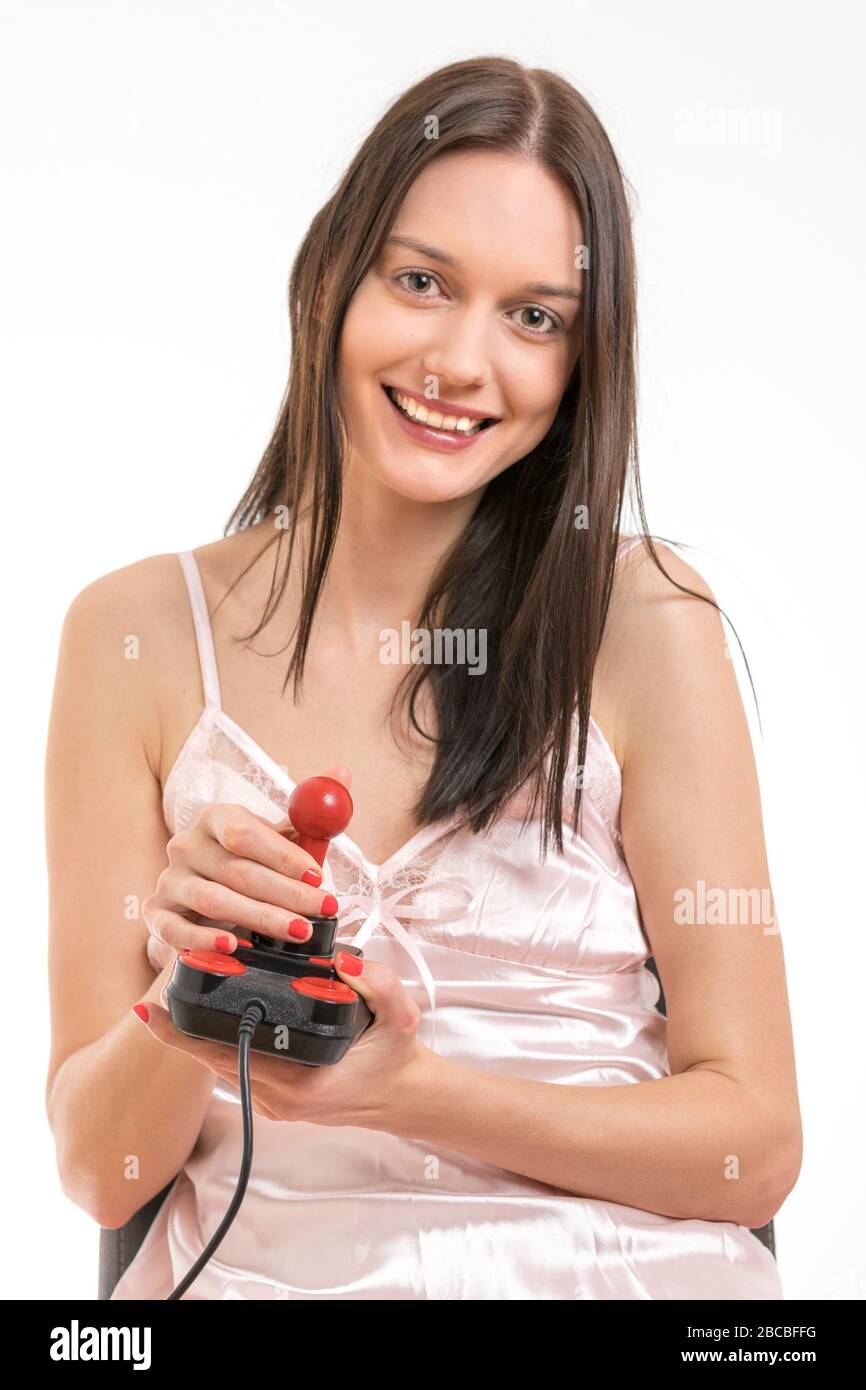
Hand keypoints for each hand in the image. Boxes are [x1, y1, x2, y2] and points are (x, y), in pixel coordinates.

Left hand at [133, 950, 430, 1132]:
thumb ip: (378, 984)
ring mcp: (274, 1103)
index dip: (187, 1034)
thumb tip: (343, 962)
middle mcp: (280, 1099)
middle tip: (154, 995)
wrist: (405, 1096)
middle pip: (214, 1060)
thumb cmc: (397, 1056)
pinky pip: (237, 1069)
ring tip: (175, 999)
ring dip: (198, 1036)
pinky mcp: (274, 1099)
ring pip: (222, 1066)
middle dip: (182, 1030)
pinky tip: (211, 1017)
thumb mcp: (402, 1017)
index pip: (230, 1054)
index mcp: (303, 1082)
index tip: (153, 1011)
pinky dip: (219, 1044)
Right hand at [141, 763, 351, 964]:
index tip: (317, 875)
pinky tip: (231, 946)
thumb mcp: (278, 838)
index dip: (282, 854)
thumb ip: (310, 813)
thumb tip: (340, 773)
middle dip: (286, 893)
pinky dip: (204, 939)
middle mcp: (187, 845)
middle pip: (237, 870)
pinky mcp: (158, 914)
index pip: (244, 831)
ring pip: (213, 900)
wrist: (206, 895)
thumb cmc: (250, 863)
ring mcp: (170, 880)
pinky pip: (175, 929)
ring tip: (297, 931)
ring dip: (260, 918)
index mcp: (216, 818)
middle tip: (321, 909)